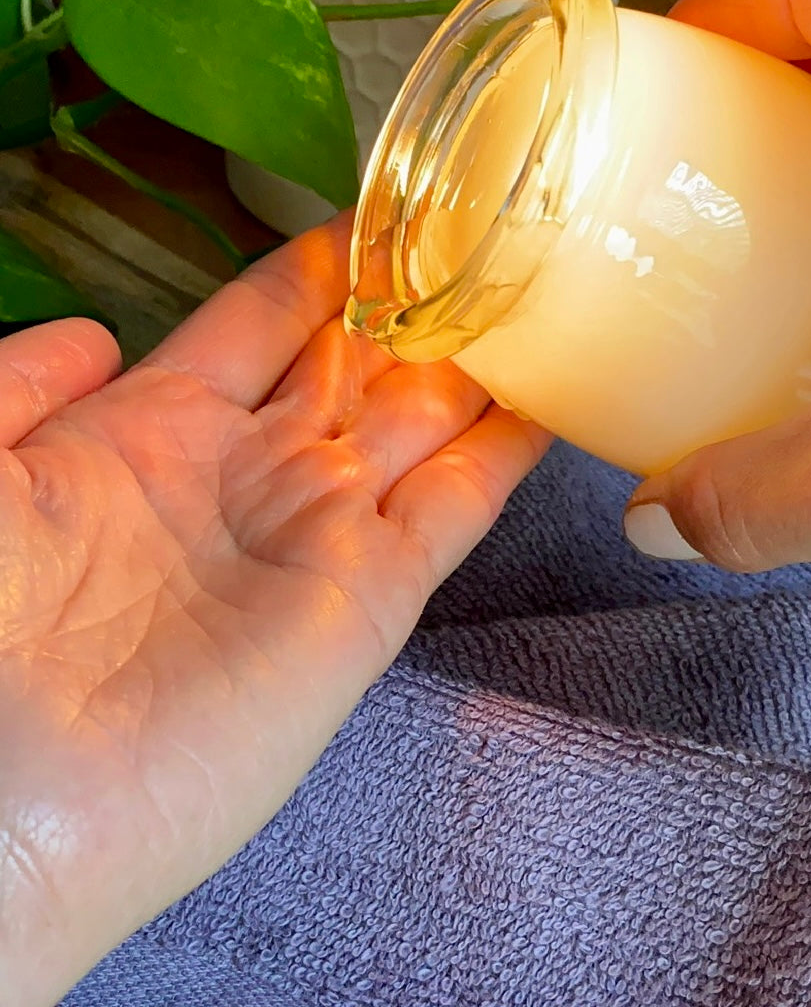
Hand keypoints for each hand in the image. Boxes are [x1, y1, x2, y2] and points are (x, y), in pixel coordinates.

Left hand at [0, 212, 547, 1006]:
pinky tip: (560, 390)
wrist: (9, 797)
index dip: (323, 263)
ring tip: (547, 293)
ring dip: (481, 361)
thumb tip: (92, 333)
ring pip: (425, 421)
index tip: (380, 209)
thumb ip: (20, 384)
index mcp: (156, 427)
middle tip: (489, 234)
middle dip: (422, 301)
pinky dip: (511, 449)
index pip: (265, 318)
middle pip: (362, 361)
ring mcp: (320, 530)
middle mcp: (253, 470)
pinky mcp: (371, 598)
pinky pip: (459, 504)